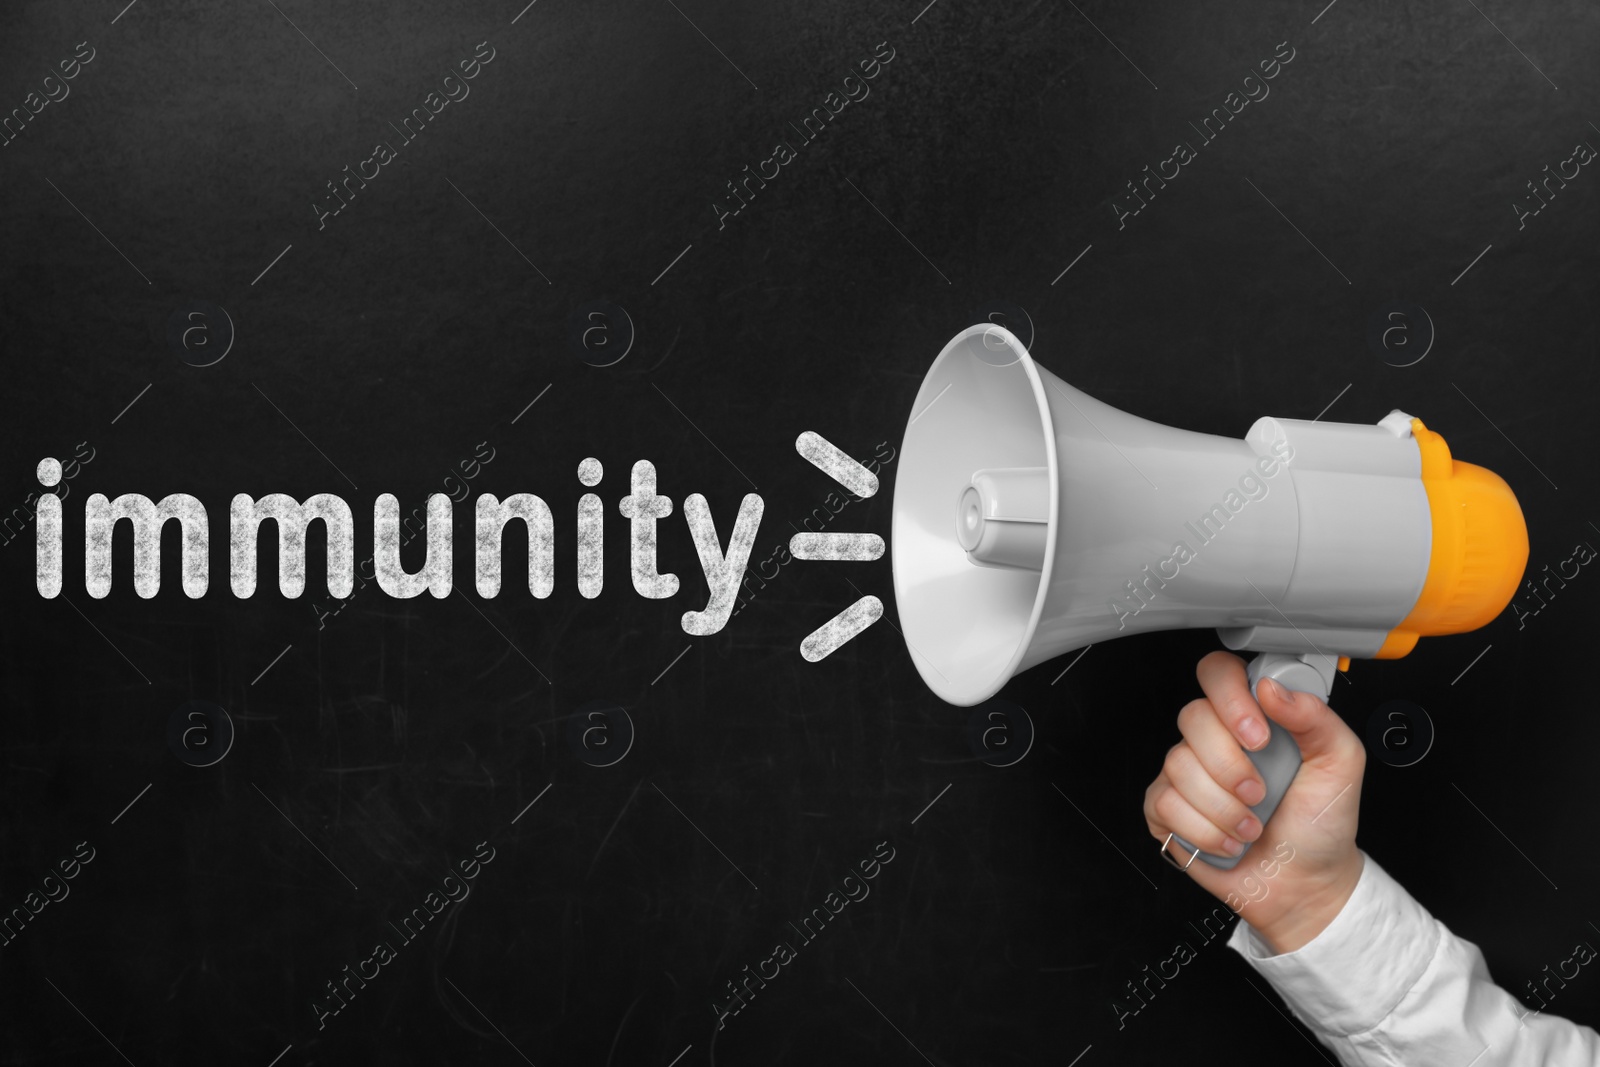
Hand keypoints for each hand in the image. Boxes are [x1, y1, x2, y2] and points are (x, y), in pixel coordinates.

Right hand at [1143, 651, 1366, 952]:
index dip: (1230, 698)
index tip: (1258, 737)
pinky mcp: (1166, 809)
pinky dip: (1203, 830)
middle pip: (1192, 717)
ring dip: (1223, 808)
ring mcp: (1187, 773)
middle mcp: (1217, 739)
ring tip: (1251, 825)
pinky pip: (1163, 803)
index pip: (1219, 673)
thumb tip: (1273, 689)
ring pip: (1178, 766)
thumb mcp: (1341, 765)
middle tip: (1259, 792)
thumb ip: (1316, 717)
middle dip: (1230, 765)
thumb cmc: (1321, 826)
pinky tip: (1227, 839)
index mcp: (1255, 718)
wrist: (1305, 885)